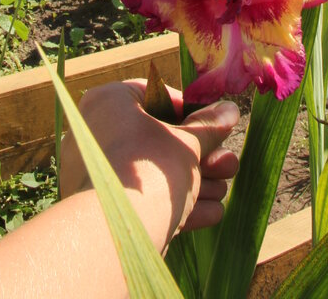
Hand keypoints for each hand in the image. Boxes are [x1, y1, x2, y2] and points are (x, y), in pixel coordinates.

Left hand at [60, 79, 239, 242]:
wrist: (120, 233)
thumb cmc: (152, 170)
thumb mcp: (188, 143)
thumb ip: (208, 126)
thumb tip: (230, 110)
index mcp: (109, 102)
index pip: (156, 96)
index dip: (190, 111)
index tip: (213, 126)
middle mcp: (97, 133)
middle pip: (160, 139)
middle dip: (201, 155)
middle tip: (227, 164)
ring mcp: (100, 173)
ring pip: (156, 172)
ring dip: (196, 181)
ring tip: (223, 189)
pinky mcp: (108, 208)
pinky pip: (146, 199)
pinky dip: (177, 204)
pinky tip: (210, 212)